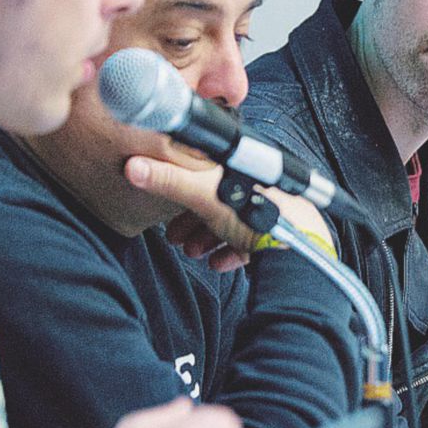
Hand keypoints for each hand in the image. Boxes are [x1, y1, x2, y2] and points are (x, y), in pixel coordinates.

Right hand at [125, 155, 334, 272]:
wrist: (293, 250)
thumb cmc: (258, 215)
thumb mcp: (204, 194)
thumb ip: (168, 182)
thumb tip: (134, 166)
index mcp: (242, 168)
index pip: (208, 174)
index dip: (184, 190)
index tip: (169, 207)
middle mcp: (257, 188)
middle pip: (218, 202)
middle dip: (193, 220)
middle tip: (177, 235)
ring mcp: (269, 213)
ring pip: (231, 223)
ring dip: (208, 239)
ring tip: (195, 251)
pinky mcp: (277, 238)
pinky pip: (249, 243)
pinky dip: (230, 252)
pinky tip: (219, 261)